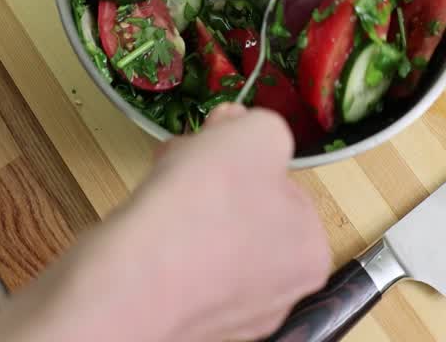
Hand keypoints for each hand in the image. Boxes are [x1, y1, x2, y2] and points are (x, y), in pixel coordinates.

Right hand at [128, 104, 331, 339]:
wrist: (136, 275)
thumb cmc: (209, 202)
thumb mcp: (259, 133)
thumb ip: (264, 125)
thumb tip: (243, 127)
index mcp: (310, 251)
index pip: (282, 188)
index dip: (246, 153)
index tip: (217, 135)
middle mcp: (279, 292)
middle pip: (244, 212)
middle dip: (213, 175)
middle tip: (183, 153)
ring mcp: (230, 315)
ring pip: (209, 238)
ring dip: (186, 202)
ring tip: (159, 183)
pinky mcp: (184, 319)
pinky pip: (179, 266)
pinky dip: (163, 240)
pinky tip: (146, 224)